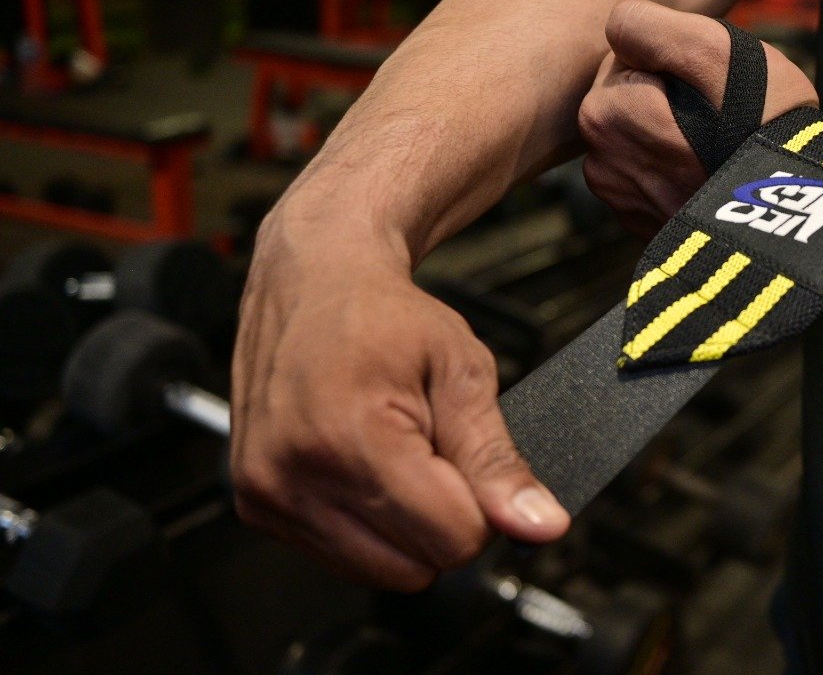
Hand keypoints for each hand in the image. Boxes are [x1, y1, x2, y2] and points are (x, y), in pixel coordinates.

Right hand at [230, 200, 568, 590]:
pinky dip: (364, 522)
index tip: (469, 458)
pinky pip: (338, 556)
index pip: (452, 539)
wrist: (314, 278)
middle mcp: (294, 476)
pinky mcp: (254, 505)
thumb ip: (498, 458)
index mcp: (351, 438)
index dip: (481, 505)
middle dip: (441, 517)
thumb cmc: (384, 313)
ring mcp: (266, 494)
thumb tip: (541, 525)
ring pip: (377, 572)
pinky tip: (361, 461)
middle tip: (432, 447)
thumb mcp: (462, 369)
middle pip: (415, 568)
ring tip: (395, 450)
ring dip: (402, 525)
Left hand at [577, 0, 818, 235]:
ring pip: (638, 130)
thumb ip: (650, 26)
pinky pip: (650, 170)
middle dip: (665, 92)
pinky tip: (711, 171)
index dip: (673, 57)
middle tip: (718, 112)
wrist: (799, 214)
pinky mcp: (642, 225)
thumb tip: (616, 27)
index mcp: (604, 113)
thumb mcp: (713, 50)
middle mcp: (598, 161)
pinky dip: (674, 165)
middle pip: (628, 92)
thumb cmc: (759, 124)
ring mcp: (620, 200)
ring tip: (717, 143)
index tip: (709, 83)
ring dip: (668, 128)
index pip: (628, 52)